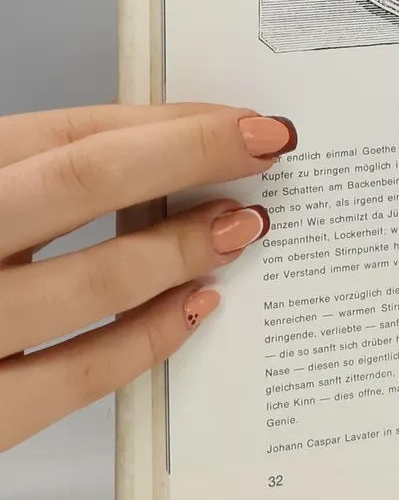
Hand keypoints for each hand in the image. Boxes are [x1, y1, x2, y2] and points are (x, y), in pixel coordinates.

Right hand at [0, 104, 294, 452]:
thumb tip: (157, 154)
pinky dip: (145, 341)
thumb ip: (30, 184)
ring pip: (91, 279)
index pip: (63, 133)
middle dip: (190, 155)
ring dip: (182, 248)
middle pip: (82, 181)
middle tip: (267, 146)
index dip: (163, 123)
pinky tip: (193, 310)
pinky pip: (72, 379)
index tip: (236, 120)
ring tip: (242, 227)